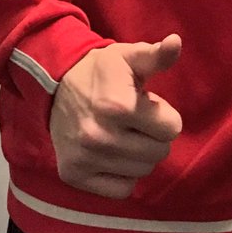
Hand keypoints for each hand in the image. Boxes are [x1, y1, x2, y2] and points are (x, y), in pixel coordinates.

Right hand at [49, 33, 182, 198]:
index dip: (164, 116)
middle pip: (159, 152)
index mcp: (118, 106)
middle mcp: (99, 136)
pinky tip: (114, 154)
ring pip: (142, 171)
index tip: (148, 106)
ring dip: (140, 155)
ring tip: (124, 134)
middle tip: (136, 122)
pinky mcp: (73, 175)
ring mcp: (84, 159)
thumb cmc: (103, 71)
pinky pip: (121, 190)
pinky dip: (123, 175)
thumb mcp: (130, 56)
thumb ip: (157, 55)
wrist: (56, 86)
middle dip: (154, 136)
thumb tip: (175, 42)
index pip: (171, 128)